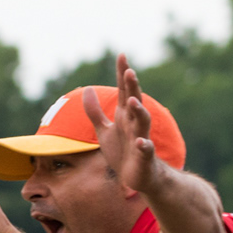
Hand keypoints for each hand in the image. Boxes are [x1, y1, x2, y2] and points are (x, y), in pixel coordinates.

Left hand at [82, 54, 161, 194]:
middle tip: (129, 71)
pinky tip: (140, 142)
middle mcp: (134, 124)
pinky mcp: (143, 156)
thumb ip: (95, 111)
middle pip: (134, 101)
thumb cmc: (122, 151)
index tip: (121, 55)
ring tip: (133, 101)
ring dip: (139, 111)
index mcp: (124, 116)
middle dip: (132, 87)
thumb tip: (86, 89)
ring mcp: (140, 138)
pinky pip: (145, 149)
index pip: (124, 91)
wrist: (137, 176)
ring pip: (143, 121)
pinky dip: (143, 145)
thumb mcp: (104, 129)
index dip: (122, 74)